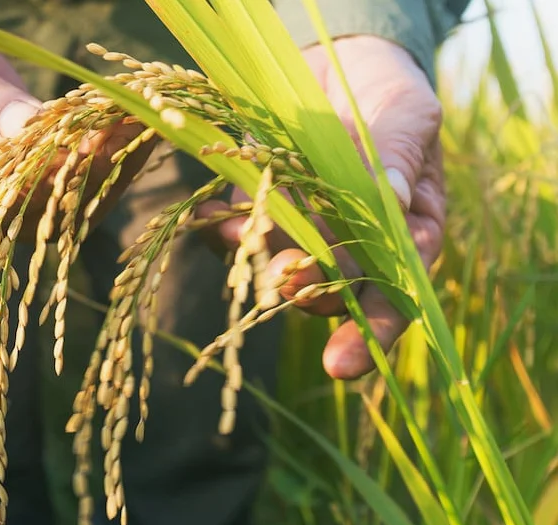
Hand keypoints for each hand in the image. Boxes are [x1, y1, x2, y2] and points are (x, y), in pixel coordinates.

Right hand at [0, 14, 151, 241]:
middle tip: (123, 132)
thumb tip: (30, 127)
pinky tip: (137, 123)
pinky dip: (108, 153)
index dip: (23, 191)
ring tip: (142, 122)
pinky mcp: (35, 190)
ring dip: (107, 165)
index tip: (67, 157)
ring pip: (63, 206)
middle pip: (29, 215)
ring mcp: (4, 211)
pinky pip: (75, 182)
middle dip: (80, 173)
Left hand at [194, 35, 445, 379]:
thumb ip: (399, 156)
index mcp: (405, 236)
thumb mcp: (408, 117)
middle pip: (333, 289)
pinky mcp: (257, 209)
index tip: (342, 365)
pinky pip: (237, 233)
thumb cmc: (390, 95)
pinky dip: (222, 231)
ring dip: (260, 264)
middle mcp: (352, 246)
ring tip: (246, 251)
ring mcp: (301, 231)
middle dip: (308, 293)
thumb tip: (389, 193)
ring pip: (280, 265)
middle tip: (285, 282)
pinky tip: (210, 221)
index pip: (396, 295)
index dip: (372, 332)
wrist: (339, 63)